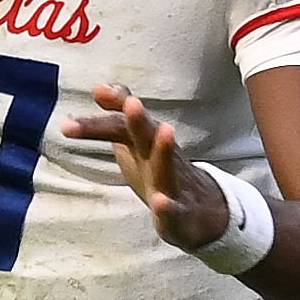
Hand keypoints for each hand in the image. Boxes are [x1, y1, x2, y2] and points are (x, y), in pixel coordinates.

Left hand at [61, 83, 226, 251]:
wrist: (202, 210)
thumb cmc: (161, 172)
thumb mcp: (137, 143)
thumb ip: (118, 117)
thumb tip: (99, 87)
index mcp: (145, 143)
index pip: (126, 122)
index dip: (115, 106)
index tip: (98, 91)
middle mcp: (160, 157)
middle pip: (149, 136)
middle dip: (140, 120)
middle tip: (131, 103)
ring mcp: (173, 184)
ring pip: (167, 166)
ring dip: (164, 150)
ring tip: (166, 130)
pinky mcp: (181, 212)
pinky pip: (174, 209)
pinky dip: (167, 206)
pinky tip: (159, 202)